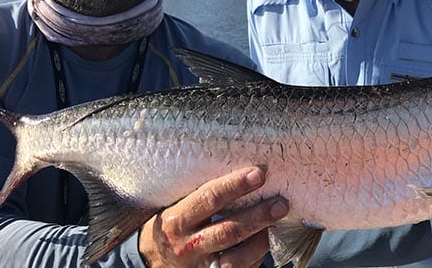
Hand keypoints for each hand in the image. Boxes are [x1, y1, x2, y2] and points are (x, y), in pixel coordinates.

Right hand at [139, 166, 289, 267]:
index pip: (209, 199)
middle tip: (281, 203)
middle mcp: (188, 246)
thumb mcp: (177, 208)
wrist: (151, 263)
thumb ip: (202, 196)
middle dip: (258, 216)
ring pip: (237, 257)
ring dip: (262, 239)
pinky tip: (267, 241)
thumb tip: (244, 174)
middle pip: (228, 230)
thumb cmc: (171, 226)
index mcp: (177, 220)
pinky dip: (256, 257)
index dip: (235, 185)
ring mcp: (201, 266)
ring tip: (279, 222)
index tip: (259, 173)